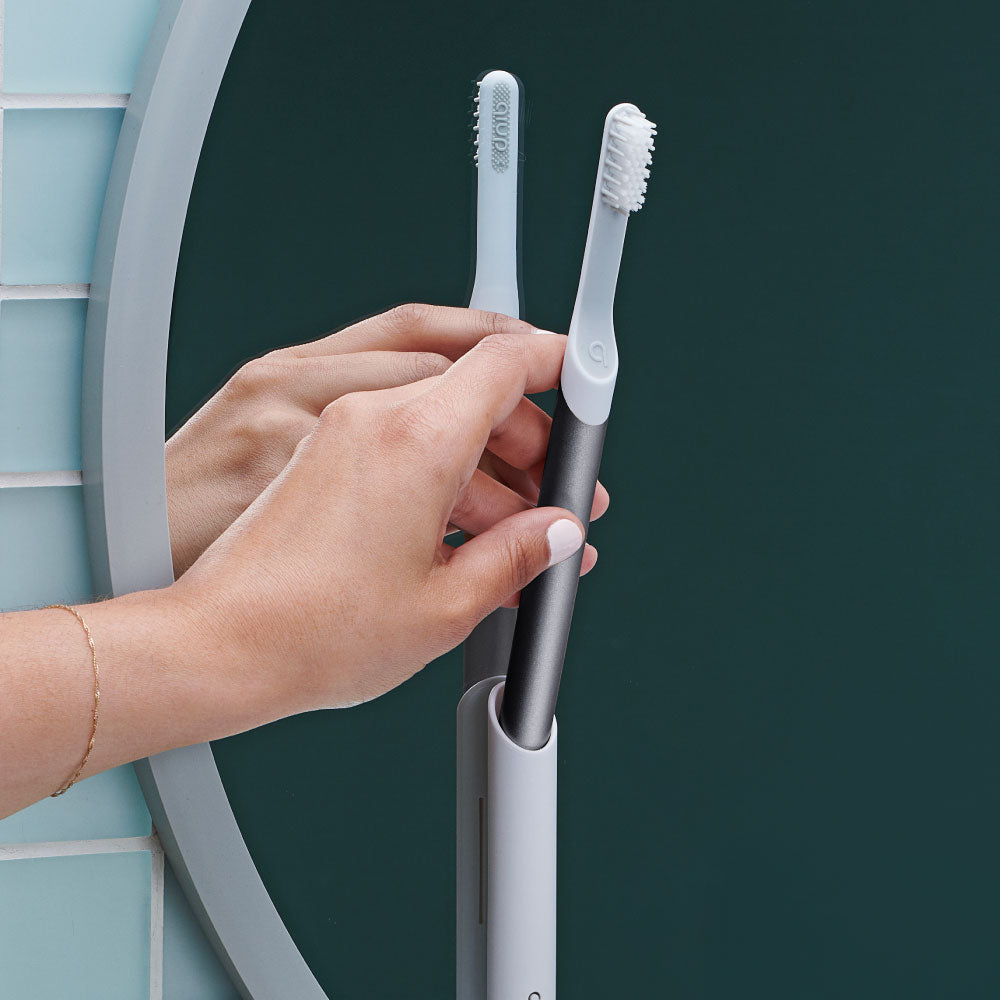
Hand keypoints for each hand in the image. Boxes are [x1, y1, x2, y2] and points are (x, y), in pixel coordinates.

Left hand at [174, 327, 602, 712]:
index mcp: (415, 439)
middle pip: (477, 387)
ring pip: (439, 414)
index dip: (558, 363)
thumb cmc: (314, 633)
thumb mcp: (446, 605)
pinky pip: (398, 438)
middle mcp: (373, 418)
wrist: (218, 647)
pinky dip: (441, 469)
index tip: (585, 382)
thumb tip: (555, 533)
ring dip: (489, 458)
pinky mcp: (319, 455)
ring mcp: (340, 431)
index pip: (506, 359)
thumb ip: (517, 556)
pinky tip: (463, 529)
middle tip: (557, 498)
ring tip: (517, 531)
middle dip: (532, 436)